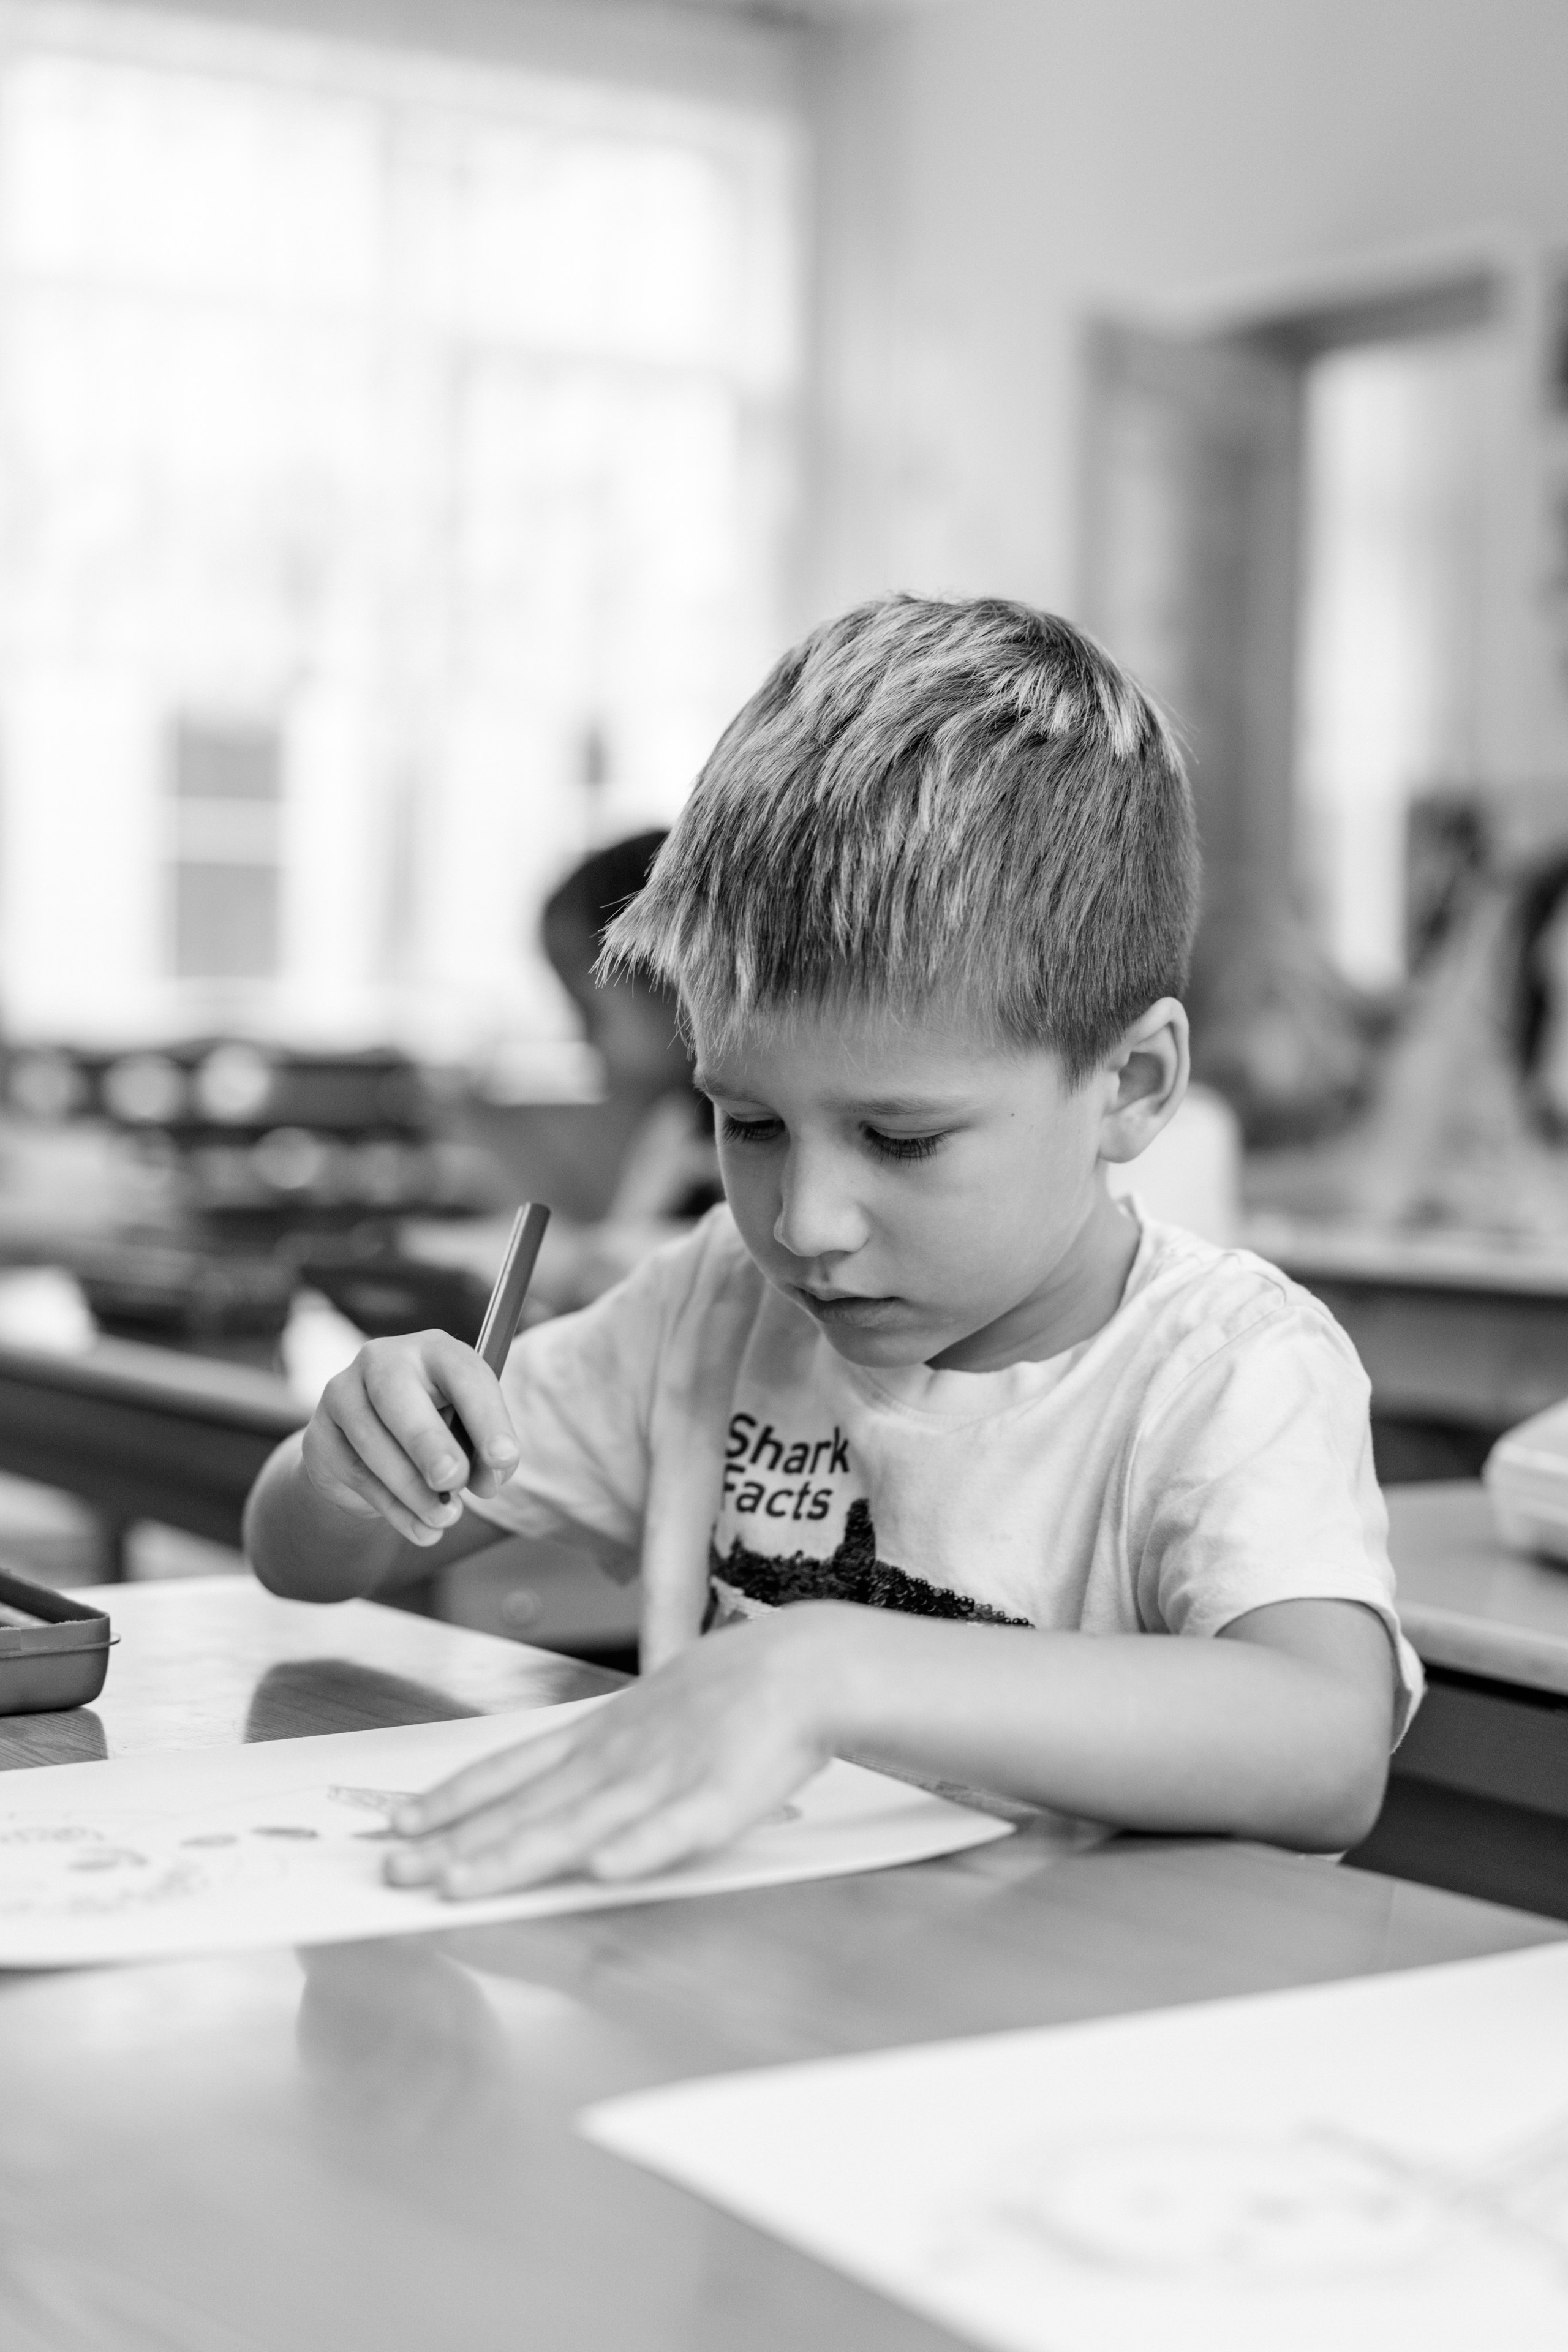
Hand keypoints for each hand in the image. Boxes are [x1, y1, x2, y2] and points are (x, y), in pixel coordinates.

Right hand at [302, 1330, 519, 1547]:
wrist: (369, 1448)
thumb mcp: (467, 1434)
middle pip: (399, 1397)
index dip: (487, 1417)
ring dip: (413, 1489)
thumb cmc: (436, 1430)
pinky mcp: (319, 1434)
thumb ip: (483, 1453)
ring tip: (446, 1517)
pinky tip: (422, 1529)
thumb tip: (487, 1482)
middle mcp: (383, 1360)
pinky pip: (356, 1474)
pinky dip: (394, 1508)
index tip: (504, 1458)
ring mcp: (343, 1393)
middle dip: (429, 1443)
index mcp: (435, 1350)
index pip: (464, 1374)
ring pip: (373, 1442)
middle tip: (454, 1480)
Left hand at [386, 1608, 842, 1893]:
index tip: (399, 1824)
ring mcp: (665, 1778)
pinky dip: (637, 1850)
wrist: (806, 1665)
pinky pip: (674, 1831)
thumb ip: (601, 1751)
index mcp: (602, 1736)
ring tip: (459, 1884)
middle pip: (526, 1807)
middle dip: (455, 1844)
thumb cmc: (730, 1693)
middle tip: (392, 1872)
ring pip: (578, 1825)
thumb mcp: (651, 1711)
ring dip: (514, 1855)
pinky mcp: (720, 1799)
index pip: (512, 1770)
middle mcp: (618, 1758)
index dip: (453, 1800)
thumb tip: (545, 1783)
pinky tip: (602, 1872)